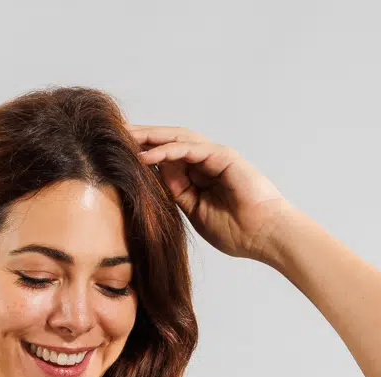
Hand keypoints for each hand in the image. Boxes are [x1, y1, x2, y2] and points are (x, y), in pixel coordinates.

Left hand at [128, 124, 294, 260]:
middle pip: (169, 142)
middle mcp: (207, 161)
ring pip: (177, 139)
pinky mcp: (223, 156)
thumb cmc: (238, 232)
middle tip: (115, 135)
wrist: (266, 236)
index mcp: (200, 176)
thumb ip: (178, 195)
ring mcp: (215, 156)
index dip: (143, 155)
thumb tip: (153, 180)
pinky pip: (189, 149)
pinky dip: (167, 151)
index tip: (118, 156)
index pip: (167, 159)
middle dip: (142, 138)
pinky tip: (146, 155)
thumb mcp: (196, 213)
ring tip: (125, 137)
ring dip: (150, 137)